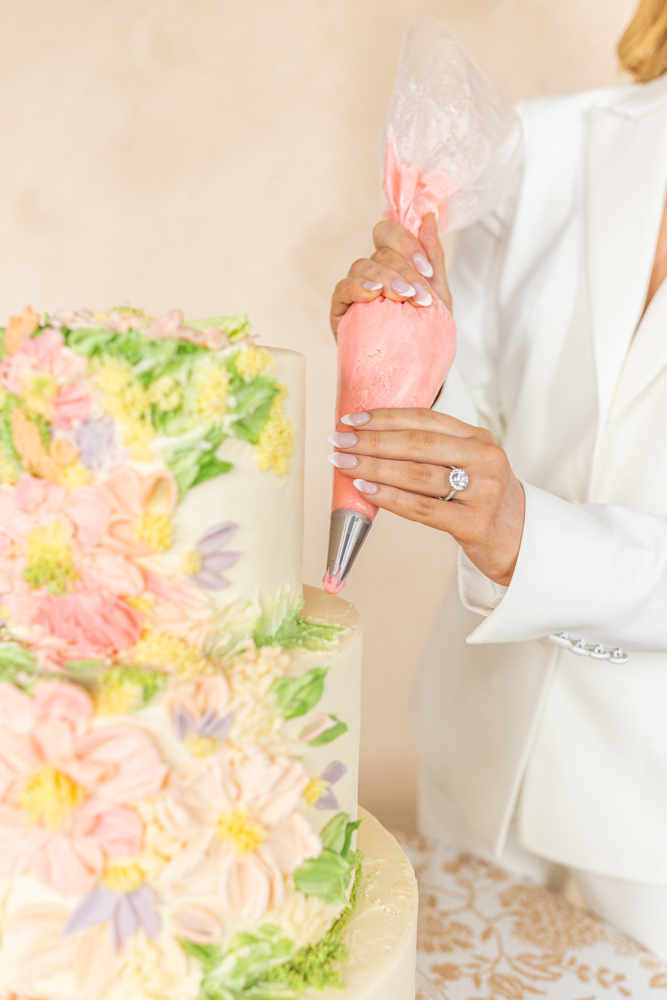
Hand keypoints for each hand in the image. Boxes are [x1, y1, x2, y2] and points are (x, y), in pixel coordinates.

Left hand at [327, 408, 524, 586]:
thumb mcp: (470, 466)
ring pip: (417, 474)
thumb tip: (373, 441)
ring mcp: (481, 491)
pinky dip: (390, 496)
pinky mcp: (473, 523)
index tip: (353, 419)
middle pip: (418, 443)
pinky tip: (365, 490)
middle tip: (338, 441)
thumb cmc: (484, 501)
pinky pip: (422, 507)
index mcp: (478, 438)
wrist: (523, 543)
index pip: (426, 419)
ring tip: (344, 463)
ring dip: (374, 467)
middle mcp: (483, 459)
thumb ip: (435, 452)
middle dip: (371, 441)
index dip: (386, 417)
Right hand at [330, 214, 451, 336]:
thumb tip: (429, 217)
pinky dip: (358, 287)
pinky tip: (373, 296)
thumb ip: (433, 259)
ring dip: (385, 278)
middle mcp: (371, 272)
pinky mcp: (341, 309)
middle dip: (403, 269)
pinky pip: (343, 288)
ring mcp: (354, 289)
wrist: (412, 372)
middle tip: (418, 294)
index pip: (389, 233)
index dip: (406, 243)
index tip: (426, 270)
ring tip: (402, 297)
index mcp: (392, 263)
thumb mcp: (437, 297)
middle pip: (380, 251)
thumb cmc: (423, 334)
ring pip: (362, 266)